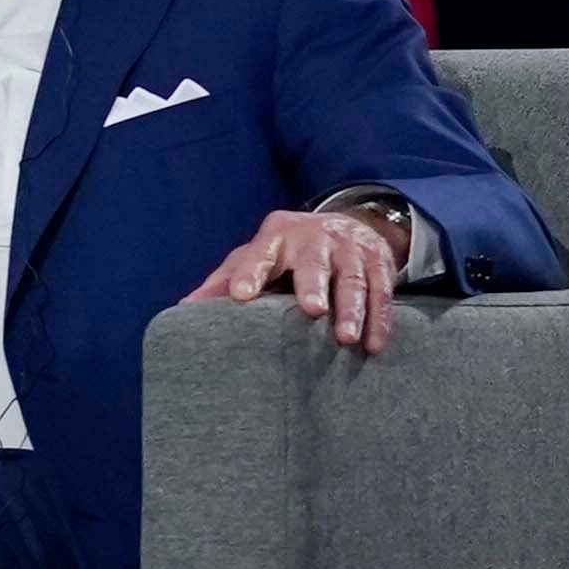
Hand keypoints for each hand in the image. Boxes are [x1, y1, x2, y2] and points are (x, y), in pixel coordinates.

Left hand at [197, 201, 416, 356]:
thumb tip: (186, 308)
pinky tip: (374, 344)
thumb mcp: (256, 255)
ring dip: (351, 309)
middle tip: (311, 310)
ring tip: (344, 338)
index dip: (249, 272)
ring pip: (352, 279)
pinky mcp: (380, 263)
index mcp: (276, 236)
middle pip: (313, 262)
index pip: (259, 253)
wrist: (347, 223)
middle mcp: (315, 238)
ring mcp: (350, 249)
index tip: (239, 296)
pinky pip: (383, 292)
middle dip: (312, 285)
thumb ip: (225, 280)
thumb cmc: (288, 251)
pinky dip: (380, 319)